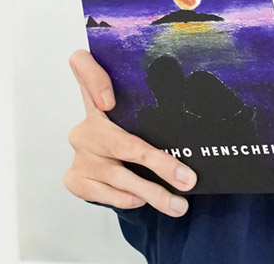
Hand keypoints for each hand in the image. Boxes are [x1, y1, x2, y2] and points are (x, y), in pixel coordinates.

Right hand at [63, 50, 196, 216]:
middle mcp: (85, 125)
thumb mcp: (135, 115)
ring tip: (178, 205)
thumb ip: (153, 101)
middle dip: (160, 165)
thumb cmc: (128, 134)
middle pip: (124, 143)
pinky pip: (108, 194)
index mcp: (99, 100)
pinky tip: (142, 200)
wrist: (103, 166)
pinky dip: (128, 199)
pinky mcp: (74, 179)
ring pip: (120, 177)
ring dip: (153, 193)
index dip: (94, 81)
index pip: (82, 67)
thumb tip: (200, 96)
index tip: (109, 102)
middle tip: (187, 179)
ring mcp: (79, 154)